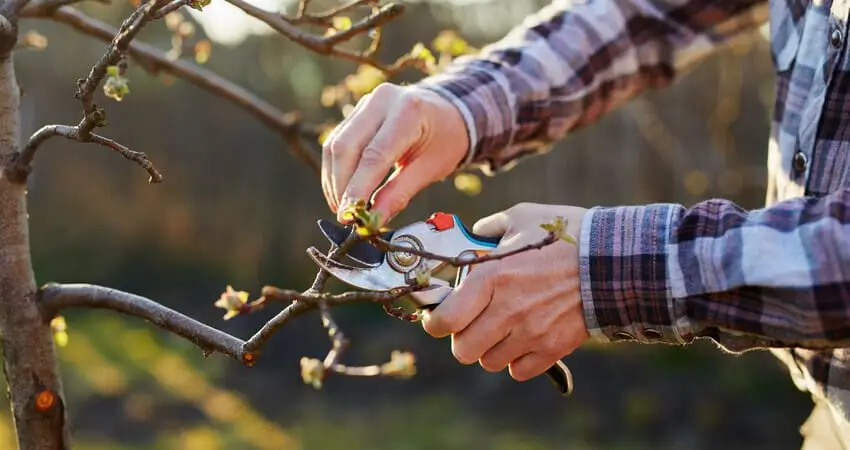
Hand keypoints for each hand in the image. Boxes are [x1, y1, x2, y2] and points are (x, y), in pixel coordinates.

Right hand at [321, 83, 468, 224]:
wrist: (449, 112)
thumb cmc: (445, 140)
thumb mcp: (431, 168)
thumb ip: (400, 194)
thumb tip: (373, 221)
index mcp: (408, 112)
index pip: (374, 155)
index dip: (357, 188)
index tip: (348, 215)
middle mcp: (382, 100)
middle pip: (346, 147)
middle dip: (341, 186)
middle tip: (344, 215)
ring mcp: (366, 103)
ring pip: (335, 145)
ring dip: (334, 180)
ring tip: (342, 207)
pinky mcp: (356, 111)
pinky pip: (337, 142)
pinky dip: (335, 170)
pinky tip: (341, 190)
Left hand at [421, 203, 589, 381]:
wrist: (614, 260)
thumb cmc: (566, 235)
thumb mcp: (522, 217)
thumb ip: (490, 228)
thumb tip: (474, 234)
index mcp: (491, 277)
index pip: (444, 321)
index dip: (435, 323)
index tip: (439, 318)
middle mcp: (506, 310)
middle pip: (463, 350)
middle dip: (463, 338)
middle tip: (473, 324)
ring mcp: (530, 333)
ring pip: (489, 362)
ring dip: (490, 349)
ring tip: (502, 330)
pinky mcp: (552, 348)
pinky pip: (519, 371)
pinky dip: (517, 361)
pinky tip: (524, 340)